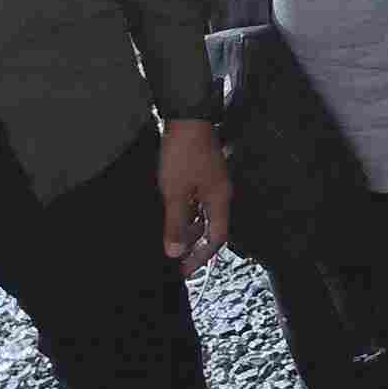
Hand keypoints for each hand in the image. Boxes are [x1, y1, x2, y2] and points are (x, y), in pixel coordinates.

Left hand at [157, 119, 230, 275]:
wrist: (186, 118)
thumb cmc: (183, 155)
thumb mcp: (175, 192)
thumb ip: (176, 223)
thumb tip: (175, 253)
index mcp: (219, 200)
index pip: (216, 238)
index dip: (201, 257)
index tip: (183, 270)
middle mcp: (220, 193)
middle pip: (210, 227)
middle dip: (193, 246)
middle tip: (174, 260)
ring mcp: (211, 183)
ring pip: (202, 215)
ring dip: (187, 230)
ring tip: (168, 242)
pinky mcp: (201, 174)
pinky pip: (196, 202)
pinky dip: (185, 214)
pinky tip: (169, 217)